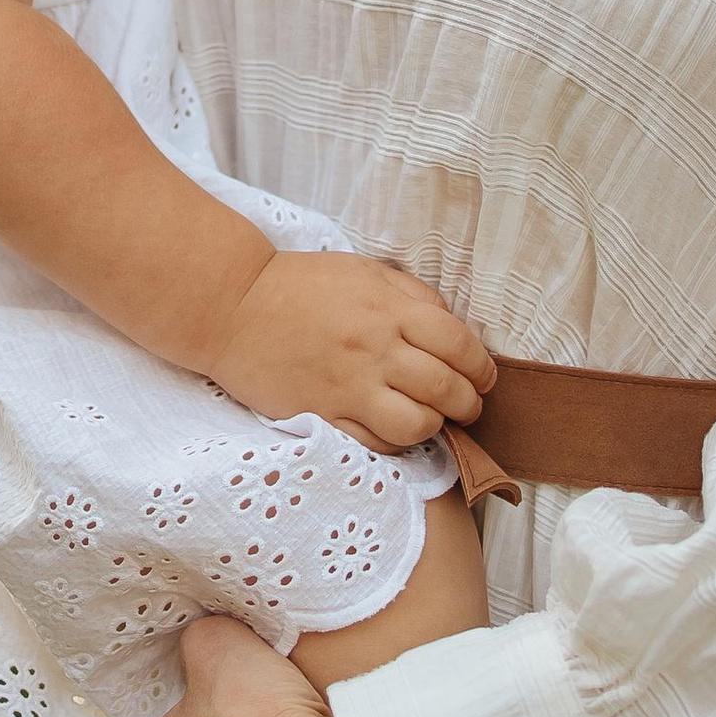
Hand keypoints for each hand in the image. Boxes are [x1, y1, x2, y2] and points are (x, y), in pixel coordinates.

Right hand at [204, 252, 496, 452]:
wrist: (232, 307)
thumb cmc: (300, 285)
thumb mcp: (363, 272)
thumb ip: (411, 296)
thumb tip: (450, 327)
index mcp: (387, 310)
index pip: (458, 344)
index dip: (482, 367)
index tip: (484, 377)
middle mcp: (373, 350)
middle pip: (446, 390)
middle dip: (469, 404)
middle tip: (467, 406)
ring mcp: (347, 388)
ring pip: (416, 425)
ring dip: (434, 426)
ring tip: (430, 420)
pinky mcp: (322, 416)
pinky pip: (375, 444)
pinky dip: (394, 443)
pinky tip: (393, 431)